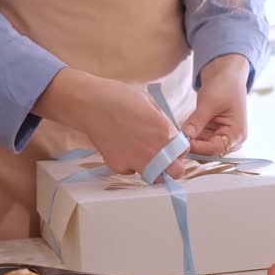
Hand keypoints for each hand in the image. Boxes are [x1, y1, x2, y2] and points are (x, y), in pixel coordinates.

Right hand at [34, 69, 184, 178]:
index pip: (183, 151)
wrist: (91, 104)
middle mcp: (154, 150)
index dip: (178, 149)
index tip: (172, 146)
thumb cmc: (118, 96)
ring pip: (154, 178)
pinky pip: (130, 171)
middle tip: (166, 161)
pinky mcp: (118, 166)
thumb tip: (167, 131)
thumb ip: (162, 120)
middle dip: (173, 167)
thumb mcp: (149, 101)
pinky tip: (122, 149)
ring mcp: (136, 161)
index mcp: (164, 132)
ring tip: (143, 155)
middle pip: (176, 172)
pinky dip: (129, 164)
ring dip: (153, 170)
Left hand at [182, 54, 248, 155]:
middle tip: (175, 141)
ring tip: (176, 136)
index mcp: (236, 135)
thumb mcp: (209, 103)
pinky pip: (200, 141)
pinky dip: (190, 137)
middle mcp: (231, 140)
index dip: (197, 148)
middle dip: (193, 147)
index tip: (180, 143)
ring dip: (190, 143)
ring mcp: (221, 137)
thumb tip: (184, 136)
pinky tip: (181, 131)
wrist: (227, 74)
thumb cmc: (224, 86)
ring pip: (202, 148)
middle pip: (209, 153)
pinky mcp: (213, 133)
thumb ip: (197, 121)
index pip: (215, 149)